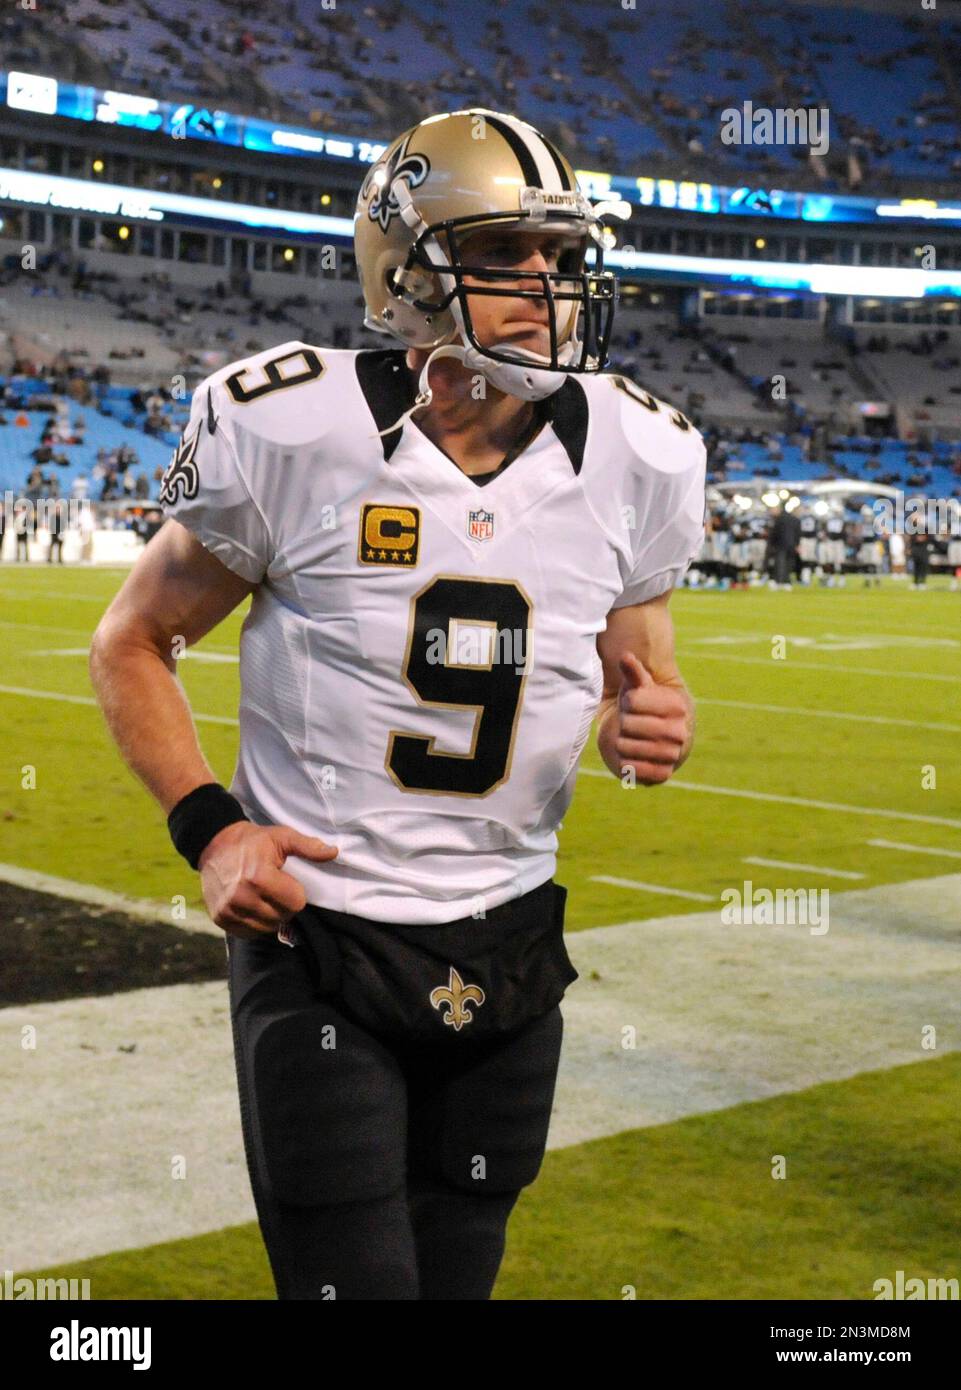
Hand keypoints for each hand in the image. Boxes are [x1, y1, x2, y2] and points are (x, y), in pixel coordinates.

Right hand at [198, 821, 337, 937]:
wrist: (215, 846)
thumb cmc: (253, 842)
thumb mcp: (281, 837)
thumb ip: (308, 846)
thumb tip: (334, 852)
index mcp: (258, 876)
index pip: (295, 903)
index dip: (295, 892)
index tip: (286, 880)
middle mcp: (241, 896)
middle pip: (282, 917)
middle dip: (284, 904)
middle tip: (276, 888)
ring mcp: (228, 910)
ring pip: (267, 928)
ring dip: (271, 915)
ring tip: (265, 897)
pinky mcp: (220, 919)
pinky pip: (249, 932)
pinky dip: (256, 923)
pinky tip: (253, 906)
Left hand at [611, 652, 688, 785]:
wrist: (653, 736)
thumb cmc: (643, 706)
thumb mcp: (639, 687)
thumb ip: (633, 672)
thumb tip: (625, 656)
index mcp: (677, 706)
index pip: (632, 701)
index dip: (626, 701)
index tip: (632, 703)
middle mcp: (680, 731)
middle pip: (628, 725)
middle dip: (622, 723)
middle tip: (628, 724)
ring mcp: (673, 754)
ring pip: (629, 747)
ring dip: (621, 743)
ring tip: (627, 739)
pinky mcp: (664, 773)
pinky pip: (638, 771)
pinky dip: (628, 765)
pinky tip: (627, 756)